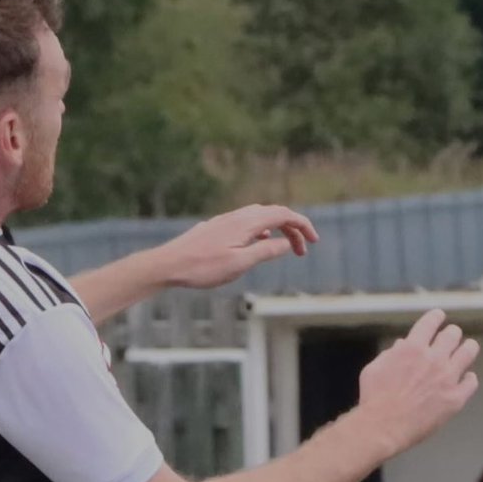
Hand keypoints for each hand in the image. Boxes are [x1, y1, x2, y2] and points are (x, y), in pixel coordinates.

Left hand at [157, 205, 318, 289]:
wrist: (168, 264)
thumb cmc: (202, 267)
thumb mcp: (240, 263)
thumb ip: (266, 251)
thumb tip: (286, 244)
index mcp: (246, 222)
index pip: (283, 214)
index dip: (302, 226)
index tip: (314, 242)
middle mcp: (237, 216)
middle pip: (273, 213)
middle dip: (292, 228)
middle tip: (303, 250)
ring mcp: (225, 221)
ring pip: (259, 217)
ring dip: (276, 230)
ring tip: (284, 248)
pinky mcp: (216, 228)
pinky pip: (246, 223)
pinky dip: (261, 230)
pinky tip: (258, 243)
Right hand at [356, 309, 478, 453]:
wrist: (384, 425)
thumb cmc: (374, 396)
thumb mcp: (375, 367)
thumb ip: (391, 354)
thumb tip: (403, 345)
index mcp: (412, 347)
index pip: (431, 322)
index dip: (436, 317)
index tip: (438, 316)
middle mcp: (433, 358)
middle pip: (453, 334)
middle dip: (451, 333)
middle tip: (451, 335)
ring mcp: (447, 378)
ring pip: (469, 352)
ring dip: (468, 347)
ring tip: (468, 348)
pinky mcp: (455, 398)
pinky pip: (471, 381)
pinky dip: (469, 378)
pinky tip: (466, 378)